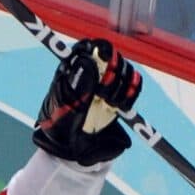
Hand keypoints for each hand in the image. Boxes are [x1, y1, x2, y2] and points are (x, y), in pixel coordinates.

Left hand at [32, 37, 142, 166]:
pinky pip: (134, 84)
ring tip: (110, 104)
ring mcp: (107, 83)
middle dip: (113, 73)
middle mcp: (92, 72)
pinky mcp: (120, 95)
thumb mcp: (65, 106)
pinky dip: (132, 93)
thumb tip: (87, 61)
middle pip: (112, 56)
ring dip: (122, 86)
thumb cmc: (60, 125)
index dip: (101, 48)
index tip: (105, 57)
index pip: (90, 46)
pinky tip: (121, 106)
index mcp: (74, 69)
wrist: (70, 148)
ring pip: (125, 69)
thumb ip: (77, 85)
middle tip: (105, 94)